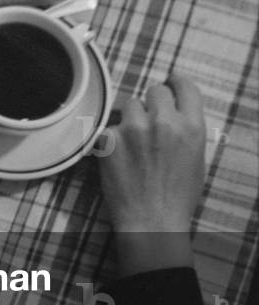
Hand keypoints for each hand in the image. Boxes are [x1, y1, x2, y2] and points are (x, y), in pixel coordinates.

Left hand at [97, 74, 206, 274]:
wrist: (150, 221)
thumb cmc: (176, 196)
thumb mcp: (196, 159)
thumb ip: (186, 129)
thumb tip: (173, 110)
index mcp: (191, 127)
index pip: (185, 86)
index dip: (175, 83)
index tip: (170, 85)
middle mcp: (163, 122)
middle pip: (154, 91)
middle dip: (152, 103)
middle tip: (149, 121)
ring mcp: (133, 129)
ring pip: (129, 104)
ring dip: (131, 117)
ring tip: (134, 143)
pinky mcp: (108, 138)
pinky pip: (110, 126)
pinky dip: (112, 138)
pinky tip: (119, 158)